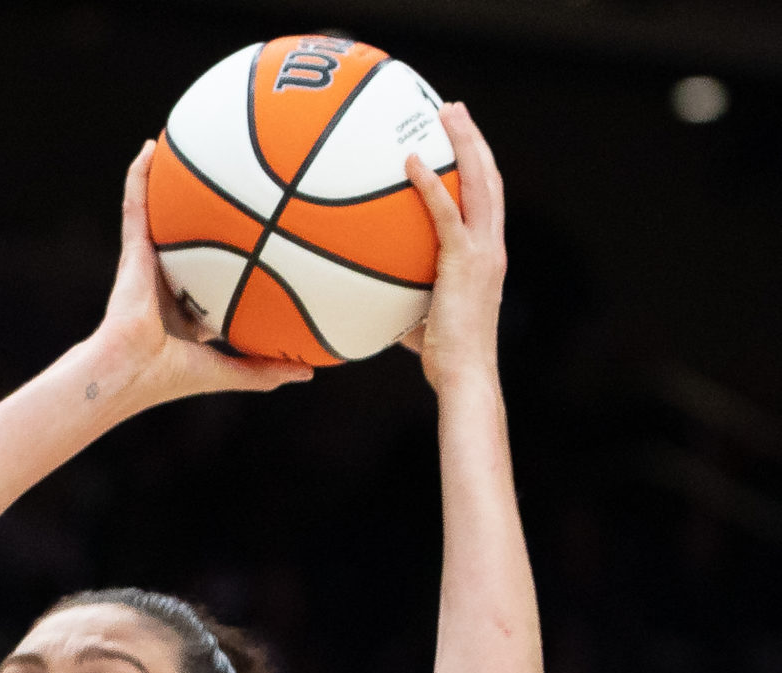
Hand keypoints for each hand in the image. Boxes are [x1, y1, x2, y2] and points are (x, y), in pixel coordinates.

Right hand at [88, 142, 312, 409]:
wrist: (130, 371)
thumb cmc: (171, 377)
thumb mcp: (230, 372)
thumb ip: (266, 370)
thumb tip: (310, 372)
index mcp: (188, 310)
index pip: (213, 278)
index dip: (232, 257)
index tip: (258, 235)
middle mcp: (169, 282)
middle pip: (191, 238)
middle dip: (204, 211)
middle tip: (234, 178)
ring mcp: (148, 264)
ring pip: (161, 215)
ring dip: (168, 182)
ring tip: (184, 143)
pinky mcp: (131, 252)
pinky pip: (135, 207)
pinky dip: (139, 177)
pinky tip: (150, 147)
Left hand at [401, 104, 506, 394]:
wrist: (466, 375)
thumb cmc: (444, 358)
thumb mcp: (423, 319)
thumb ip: (405, 300)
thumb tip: (369, 300)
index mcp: (488, 254)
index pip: (487, 199)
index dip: (477, 166)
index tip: (460, 141)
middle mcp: (492, 245)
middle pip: (489, 176)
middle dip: (473, 138)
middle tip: (453, 109)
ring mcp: (483, 251)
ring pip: (478, 181)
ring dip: (463, 141)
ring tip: (445, 111)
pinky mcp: (464, 261)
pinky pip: (445, 213)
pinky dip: (428, 184)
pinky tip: (410, 161)